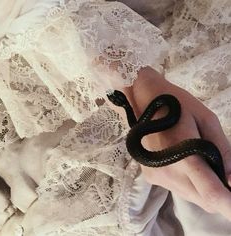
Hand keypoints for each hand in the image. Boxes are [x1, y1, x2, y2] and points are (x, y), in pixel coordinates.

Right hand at [123, 67, 230, 219]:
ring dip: (203, 190)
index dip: (230, 206)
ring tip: (202, 166)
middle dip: (219, 195)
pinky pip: (177, 189)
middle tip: (223, 176)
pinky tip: (185, 165)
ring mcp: (156, 175)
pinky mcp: (150, 175)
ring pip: (190, 197)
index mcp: (184, 155)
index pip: (212, 194)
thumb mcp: (206, 120)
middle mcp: (168, 172)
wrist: (144, 101)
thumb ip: (223, 150)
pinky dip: (188, 185)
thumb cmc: (177, 105)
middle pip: (203, 201)